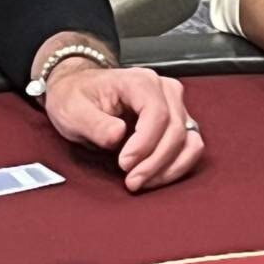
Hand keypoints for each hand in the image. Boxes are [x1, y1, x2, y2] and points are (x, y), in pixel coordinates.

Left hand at [42, 62, 202, 192]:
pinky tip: (156, 177)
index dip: (144, 144)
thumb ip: (95, 123)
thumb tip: (118, 135)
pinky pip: (191, 145)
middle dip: (155, 161)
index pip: (157, 113)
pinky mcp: (179, 120)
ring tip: (143, 182)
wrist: (80, 88)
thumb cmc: (76, 97)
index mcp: (140, 81)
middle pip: (176, 129)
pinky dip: (177, 165)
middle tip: (132, 181)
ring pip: (188, 139)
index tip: (124, 164)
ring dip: (169, 166)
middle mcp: (165, 89)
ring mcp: (175, 104)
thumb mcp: (73, 110)